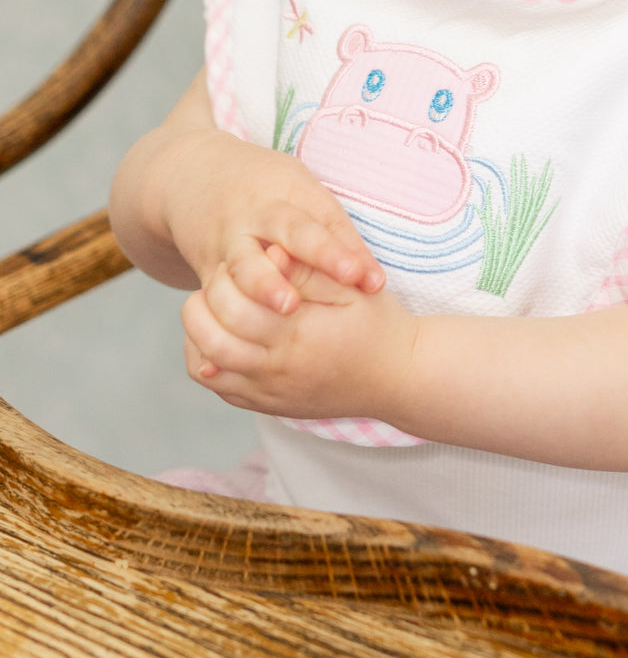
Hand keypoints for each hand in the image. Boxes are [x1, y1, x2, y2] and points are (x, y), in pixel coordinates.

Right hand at [111, 69, 383, 308]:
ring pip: (246, 263)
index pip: (324, 220)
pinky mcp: (207, 269)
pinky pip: (216, 292)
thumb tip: (374, 283)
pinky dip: (227, 315)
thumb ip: (335, 233)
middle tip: (343, 280)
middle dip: (315, 257)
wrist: (191, 176)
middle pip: (289, 231)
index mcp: (288, 192)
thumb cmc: (264, 188)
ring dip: (267, 285)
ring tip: (287, 307)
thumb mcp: (300, 192)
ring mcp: (228, 240)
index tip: (371, 281)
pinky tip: (241, 340)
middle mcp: (258, 214)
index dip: (347, 250)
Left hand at [180, 255, 416, 419]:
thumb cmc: (377, 324)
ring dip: (198, 334)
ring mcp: (271, 392)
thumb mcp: (350, 286)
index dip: (224, 279)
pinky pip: (220, 389)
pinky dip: (207, 362)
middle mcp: (279, 368)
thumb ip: (307, 269)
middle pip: (212, 339)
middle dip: (202, 305)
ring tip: (214, 308)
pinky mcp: (269, 405)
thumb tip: (267, 253)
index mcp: (298, 333)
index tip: (236, 262)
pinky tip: (222, 337)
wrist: (398, 378)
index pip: (234, 306)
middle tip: (219, 282)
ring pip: (207, 368)